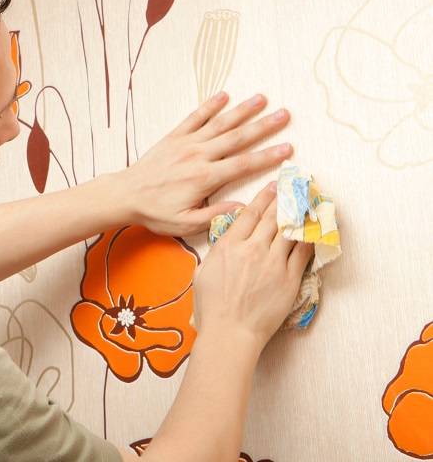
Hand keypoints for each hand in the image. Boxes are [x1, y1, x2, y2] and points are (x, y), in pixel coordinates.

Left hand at [117, 92, 291, 235]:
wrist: (126, 195)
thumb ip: (216, 215)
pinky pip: (194, 117)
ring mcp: (185, 143)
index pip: (243, 164)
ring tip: (262, 98)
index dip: (267, 156)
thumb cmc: (155, 212)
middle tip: (285, 115)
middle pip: (237, 138)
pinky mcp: (173, 137)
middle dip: (263, 126)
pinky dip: (209, 106)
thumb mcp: (185, 223)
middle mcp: (198, 156)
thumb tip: (243, 207)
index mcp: (204, 178)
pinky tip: (224, 95)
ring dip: (242, 110)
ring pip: (219, 123)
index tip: (287, 148)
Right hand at [191, 182, 313, 347]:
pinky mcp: (289, 279)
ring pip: (290, 230)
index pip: (250, 214)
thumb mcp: (204, 272)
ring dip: (300, 213)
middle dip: (284, 198)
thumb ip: (218, 251)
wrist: (230, 332)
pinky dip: (310, 238)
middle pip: (272, 217)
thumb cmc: (212, 307)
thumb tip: (229, 239)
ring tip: (309, 201)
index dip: (263, 197)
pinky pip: (303, 253)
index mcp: (228, 246)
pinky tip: (315, 228)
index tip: (273, 186)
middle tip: (295, 186)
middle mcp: (252, 250)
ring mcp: (273, 264)